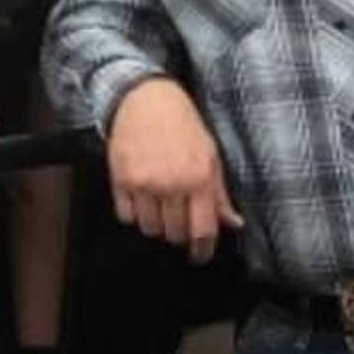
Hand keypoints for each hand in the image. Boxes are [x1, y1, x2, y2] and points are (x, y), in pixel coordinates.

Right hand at [107, 78, 240, 264]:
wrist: (144, 98)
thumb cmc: (182, 124)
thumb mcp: (210, 155)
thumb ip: (220, 194)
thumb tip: (234, 224)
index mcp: (199, 179)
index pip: (202, 231)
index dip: (202, 250)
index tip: (200, 255)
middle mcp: (171, 184)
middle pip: (174, 235)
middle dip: (179, 233)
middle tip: (179, 219)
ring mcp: (143, 184)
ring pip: (150, 228)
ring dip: (156, 223)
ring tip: (159, 204)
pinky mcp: (120, 180)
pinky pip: (126, 216)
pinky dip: (134, 213)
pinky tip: (141, 198)